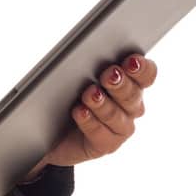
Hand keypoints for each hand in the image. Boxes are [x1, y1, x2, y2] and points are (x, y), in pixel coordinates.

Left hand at [20, 52, 158, 180]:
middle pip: (133, 94)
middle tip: (109, 75)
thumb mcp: (76, 75)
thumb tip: (85, 51)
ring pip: (117, 115)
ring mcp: (121, 127)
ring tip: (90, 93)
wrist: (50, 131)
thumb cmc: (67, 96)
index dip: (141, 68)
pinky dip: (90, 121)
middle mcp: (130, 106)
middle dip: (120, 84)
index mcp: (130, 83)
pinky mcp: (106, 145)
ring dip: (103, 103)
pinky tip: (80, 111)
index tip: (131, 60)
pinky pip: (101, 134)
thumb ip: (88, 64)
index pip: (146, 74)